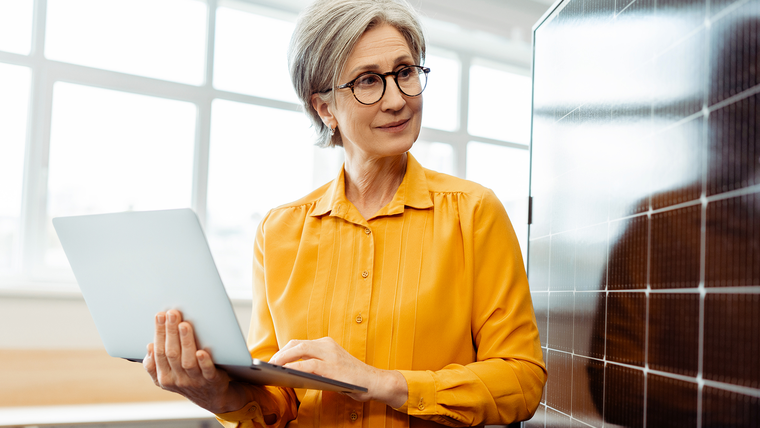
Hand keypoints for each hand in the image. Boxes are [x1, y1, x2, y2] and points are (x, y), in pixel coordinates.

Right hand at [143, 309, 252, 413]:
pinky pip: (207, 371)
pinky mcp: (212, 381)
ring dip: (185, 342)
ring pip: (187, 361)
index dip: (159, 333)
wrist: (212, 397)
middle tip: (172, 313)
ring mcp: (195, 381)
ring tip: (184, 325)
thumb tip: (149, 346)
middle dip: (170, 332)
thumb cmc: (187, 379)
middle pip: (171, 354)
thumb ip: (156, 363)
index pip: (159, 352)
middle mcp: (177, 380)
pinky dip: (204, 362)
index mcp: (164, 377)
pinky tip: (202, 351)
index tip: (160, 315)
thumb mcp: (168, 375)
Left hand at [268, 337, 407, 407]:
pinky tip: (286, 374)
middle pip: (297, 344)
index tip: (274, 359)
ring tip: (274, 368)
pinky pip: (308, 365)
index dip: (284, 350)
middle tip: (270, 364)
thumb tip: (294, 370)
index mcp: (327, 344)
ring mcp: (331, 355)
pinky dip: (295, 368)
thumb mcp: (333, 365)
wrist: (375, 382)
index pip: (300, 343)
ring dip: (284, 359)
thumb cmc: (353, 377)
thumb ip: (317, 364)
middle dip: (281, 353)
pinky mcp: (333, 368)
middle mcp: (328, 345)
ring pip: (301, 350)